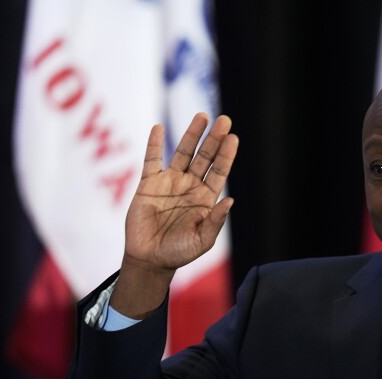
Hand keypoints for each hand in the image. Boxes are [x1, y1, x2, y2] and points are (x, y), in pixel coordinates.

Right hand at [112, 113, 238, 316]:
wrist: (149, 259)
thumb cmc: (179, 252)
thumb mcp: (202, 240)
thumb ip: (215, 221)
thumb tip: (230, 200)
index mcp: (205, 198)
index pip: (219, 171)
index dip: (226, 155)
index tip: (233, 138)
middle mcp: (190, 186)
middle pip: (204, 157)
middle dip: (213, 139)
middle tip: (224, 120)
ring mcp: (169, 183)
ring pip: (182, 153)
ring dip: (191, 135)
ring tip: (202, 117)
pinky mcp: (148, 184)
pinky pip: (151, 160)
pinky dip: (154, 144)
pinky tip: (159, 128)